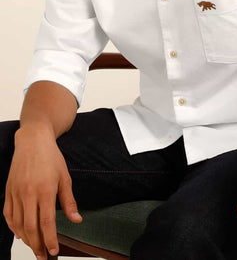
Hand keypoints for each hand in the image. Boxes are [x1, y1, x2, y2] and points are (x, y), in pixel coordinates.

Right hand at [3, 125, 82, 259]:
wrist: (33, 141)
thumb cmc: (51, 158)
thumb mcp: (65, 177)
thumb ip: (69, 201)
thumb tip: (76, 219)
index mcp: (45, 190)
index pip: (47, 222)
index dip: (50, 239)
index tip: (53, 251)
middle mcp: (29, 193)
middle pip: (31, 227)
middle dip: (37, 245)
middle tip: (43, 256)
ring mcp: (16, 193)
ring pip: (18, 224)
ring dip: (26, 239)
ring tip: (34, 247)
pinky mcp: (9, 191)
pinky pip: (8, 215)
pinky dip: (13, 227)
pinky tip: (21, 233)